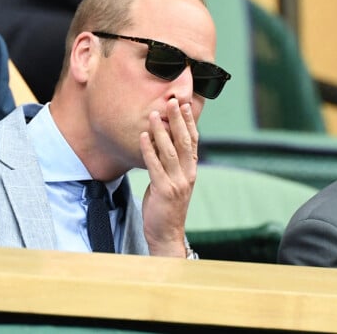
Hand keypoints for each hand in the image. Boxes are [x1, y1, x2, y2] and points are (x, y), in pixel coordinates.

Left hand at [139, 98, 197, 256]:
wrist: (166, 233)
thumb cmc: (167, 204)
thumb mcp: (174, 179)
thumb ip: (171, 161)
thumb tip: (163, 138)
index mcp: (192, 170)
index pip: (194, 141)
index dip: (189, 122)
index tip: (185, 105)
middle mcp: (188, 174)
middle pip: (184, 142)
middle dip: (178, 120)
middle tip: (172, 102)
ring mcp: (177, 183)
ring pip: (170, 151)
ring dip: (161, 131)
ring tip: (153, 114)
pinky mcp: (164, 190)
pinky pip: (155, 165)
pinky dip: (148, 149)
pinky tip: (143, 136)